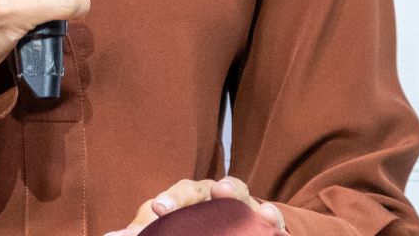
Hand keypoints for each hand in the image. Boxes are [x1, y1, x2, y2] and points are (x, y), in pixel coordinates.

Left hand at [104, 176, 286, 234]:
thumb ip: (143, 231)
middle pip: (218, 188)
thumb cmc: (187, 224)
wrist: (223, 222)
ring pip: (246, 197)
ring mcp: (242, 206)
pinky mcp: (262, 222)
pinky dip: (274, 221)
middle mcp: (217, 194)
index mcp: (191, 194)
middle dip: (220, 190)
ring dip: (251, 202)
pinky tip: (276, 228)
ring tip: (259, 211)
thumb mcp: (163, 228)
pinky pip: (272, 219)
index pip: (181, 192)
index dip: (171, 199)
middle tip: (219, 191)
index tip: (158, 209)